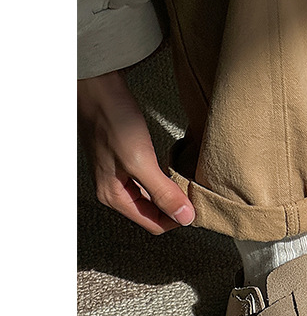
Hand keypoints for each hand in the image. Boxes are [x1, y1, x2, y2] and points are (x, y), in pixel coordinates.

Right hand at [77, 70, 194, 234]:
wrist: (101, 90)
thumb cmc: (114, 121)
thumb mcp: (141, 161)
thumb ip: (162, 192)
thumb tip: (184, 216)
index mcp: (113, 196)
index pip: (153, 225)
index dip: (177, 219)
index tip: (197, 207)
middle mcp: (114, 190)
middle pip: (152, 213)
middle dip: (175, 207)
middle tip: (196, 195)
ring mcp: (119, 175)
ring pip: (152, 197)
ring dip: (171, 193)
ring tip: (188, 184)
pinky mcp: (126, 161)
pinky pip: (149, 181)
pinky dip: (164, 179)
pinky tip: (174, 171)